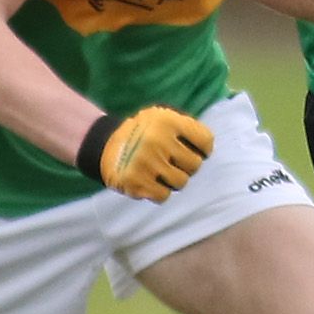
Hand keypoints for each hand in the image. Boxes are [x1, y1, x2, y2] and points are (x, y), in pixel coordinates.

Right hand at [78, 105, 213, 201]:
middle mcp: (157, 141)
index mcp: (167, 121)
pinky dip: (160, 191)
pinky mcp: (136, 182)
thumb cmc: (143, 133)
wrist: (105, 144)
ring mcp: (146, 163)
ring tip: (163, 172)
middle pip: (195, 165)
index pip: (205, 141)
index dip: (204, 149)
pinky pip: (163, 196)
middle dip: (187, 166)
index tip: (197, 151)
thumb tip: (209, 149)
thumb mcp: (162, 118)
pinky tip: (152, 181)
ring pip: (181, 183)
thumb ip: (186, 128)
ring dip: (174, 180)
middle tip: (175, 162)